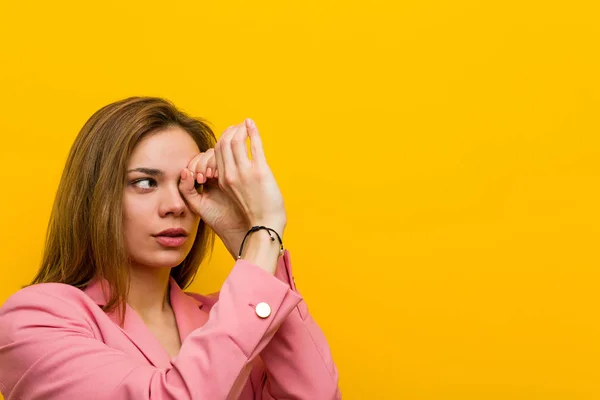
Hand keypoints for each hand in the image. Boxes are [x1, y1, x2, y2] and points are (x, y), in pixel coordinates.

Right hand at [178, 119, 285, 254]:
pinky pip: (254, 145)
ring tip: (245, 124)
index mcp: (222, 181)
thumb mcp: (230, 198)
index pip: (215, 153)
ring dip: (240, 129)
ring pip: (235, 140)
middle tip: (238, 127)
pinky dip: (252, 131)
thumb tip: (230, 171)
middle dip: (230, 131)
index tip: (230, 137)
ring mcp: (245, 172)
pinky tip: (251, 124)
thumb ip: (227, 183)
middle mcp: (230, 175)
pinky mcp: (261, 172)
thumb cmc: (250, 217)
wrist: (263, 228)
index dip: (222, 141)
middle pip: (223, 143)